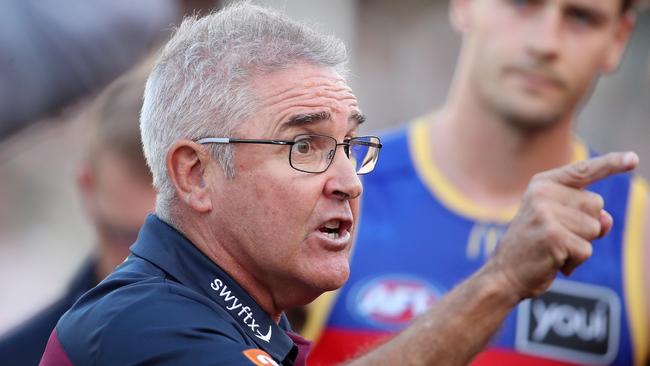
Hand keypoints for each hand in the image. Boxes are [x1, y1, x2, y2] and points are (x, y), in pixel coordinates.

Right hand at [487, 152, 638, 299]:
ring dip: (580, 245)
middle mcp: (543, 193)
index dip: (611, 164)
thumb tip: (607, 220)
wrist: (504, 274)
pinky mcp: (553, 235)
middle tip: (556, 238)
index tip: (633, 158)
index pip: (583, 170)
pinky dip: (575, 262)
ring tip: (553, 250)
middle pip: (597, 204)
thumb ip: (585, 215)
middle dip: (586, 226)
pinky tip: (553, 262)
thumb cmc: (533, 247)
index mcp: (542, 184)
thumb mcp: (558, 223)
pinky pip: (586, 249)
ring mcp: (546, 213)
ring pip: (595, 228)